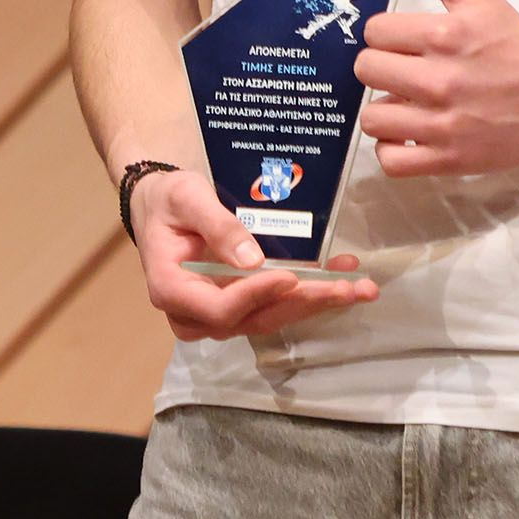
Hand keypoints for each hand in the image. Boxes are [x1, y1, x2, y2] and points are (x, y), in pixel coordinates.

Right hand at [125, 164, 378, 338]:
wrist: (159, 206)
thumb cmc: (167, 200)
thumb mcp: (186, 199)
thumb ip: (217, 227)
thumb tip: (253, 260)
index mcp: (171, 288)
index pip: (217, 308)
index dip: (256, 296)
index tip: (290, 277)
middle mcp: (193, 311)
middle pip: (252, 319)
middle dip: (304, 303)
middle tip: (347, 288)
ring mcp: (218, 311)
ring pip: (270, 318)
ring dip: (316, 303)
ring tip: (359, 287)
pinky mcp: (239, 304)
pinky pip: (276, 305)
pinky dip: (311, 292)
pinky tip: (343, 276)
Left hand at [359, 0, 518, 176]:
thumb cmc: (514, 40)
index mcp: (445, 35)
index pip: (373, 31)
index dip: (385, 35)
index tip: (406, 42)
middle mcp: (442, 80)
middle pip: (366, 70)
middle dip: (382, 68)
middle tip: (406, 72)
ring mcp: (445, 123)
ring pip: (371, 119)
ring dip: (384, 111)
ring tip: (408, 104)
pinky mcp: (450, 159)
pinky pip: (391, 160)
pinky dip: (393, 149)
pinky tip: (411, 133)